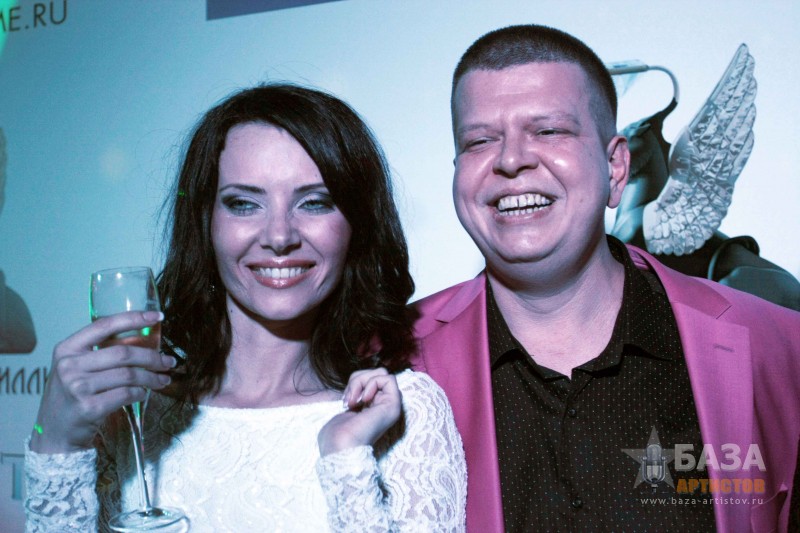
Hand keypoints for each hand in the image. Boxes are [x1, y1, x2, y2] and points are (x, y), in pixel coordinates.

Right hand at [29, 311, 175, 453]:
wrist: (54, 431)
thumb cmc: (71, 394)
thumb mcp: (75, 366)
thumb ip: (98, 351)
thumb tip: (144, 339)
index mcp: (67, 348)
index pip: (104, 325)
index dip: (133, 318)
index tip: (157, 316)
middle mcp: (69, 365)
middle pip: (123, 353)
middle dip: (152, 357)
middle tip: (168, 362)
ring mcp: (77, 387)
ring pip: (128, 375)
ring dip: (152, 377)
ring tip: (163, 379)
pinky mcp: (88, 408)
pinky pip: (126, 394)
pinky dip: (141, 393)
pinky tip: (144, 393)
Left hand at [318, 368, 401, 456]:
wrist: (340, 446)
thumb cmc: (337, 433)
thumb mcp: (346, 406)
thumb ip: (356, 392)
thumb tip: (357, 379)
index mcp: (374, 408)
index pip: (370, 379)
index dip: (355, 383)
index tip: (346, 401)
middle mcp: (385, 406)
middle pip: (376, 373)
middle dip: (358, 380)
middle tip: (349, 400)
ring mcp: (391, 405)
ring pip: (382, 373)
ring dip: (361, 382)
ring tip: (353, 401)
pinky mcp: (394, 404)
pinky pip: (389, 378)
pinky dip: (372, 383)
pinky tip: (363, 400)